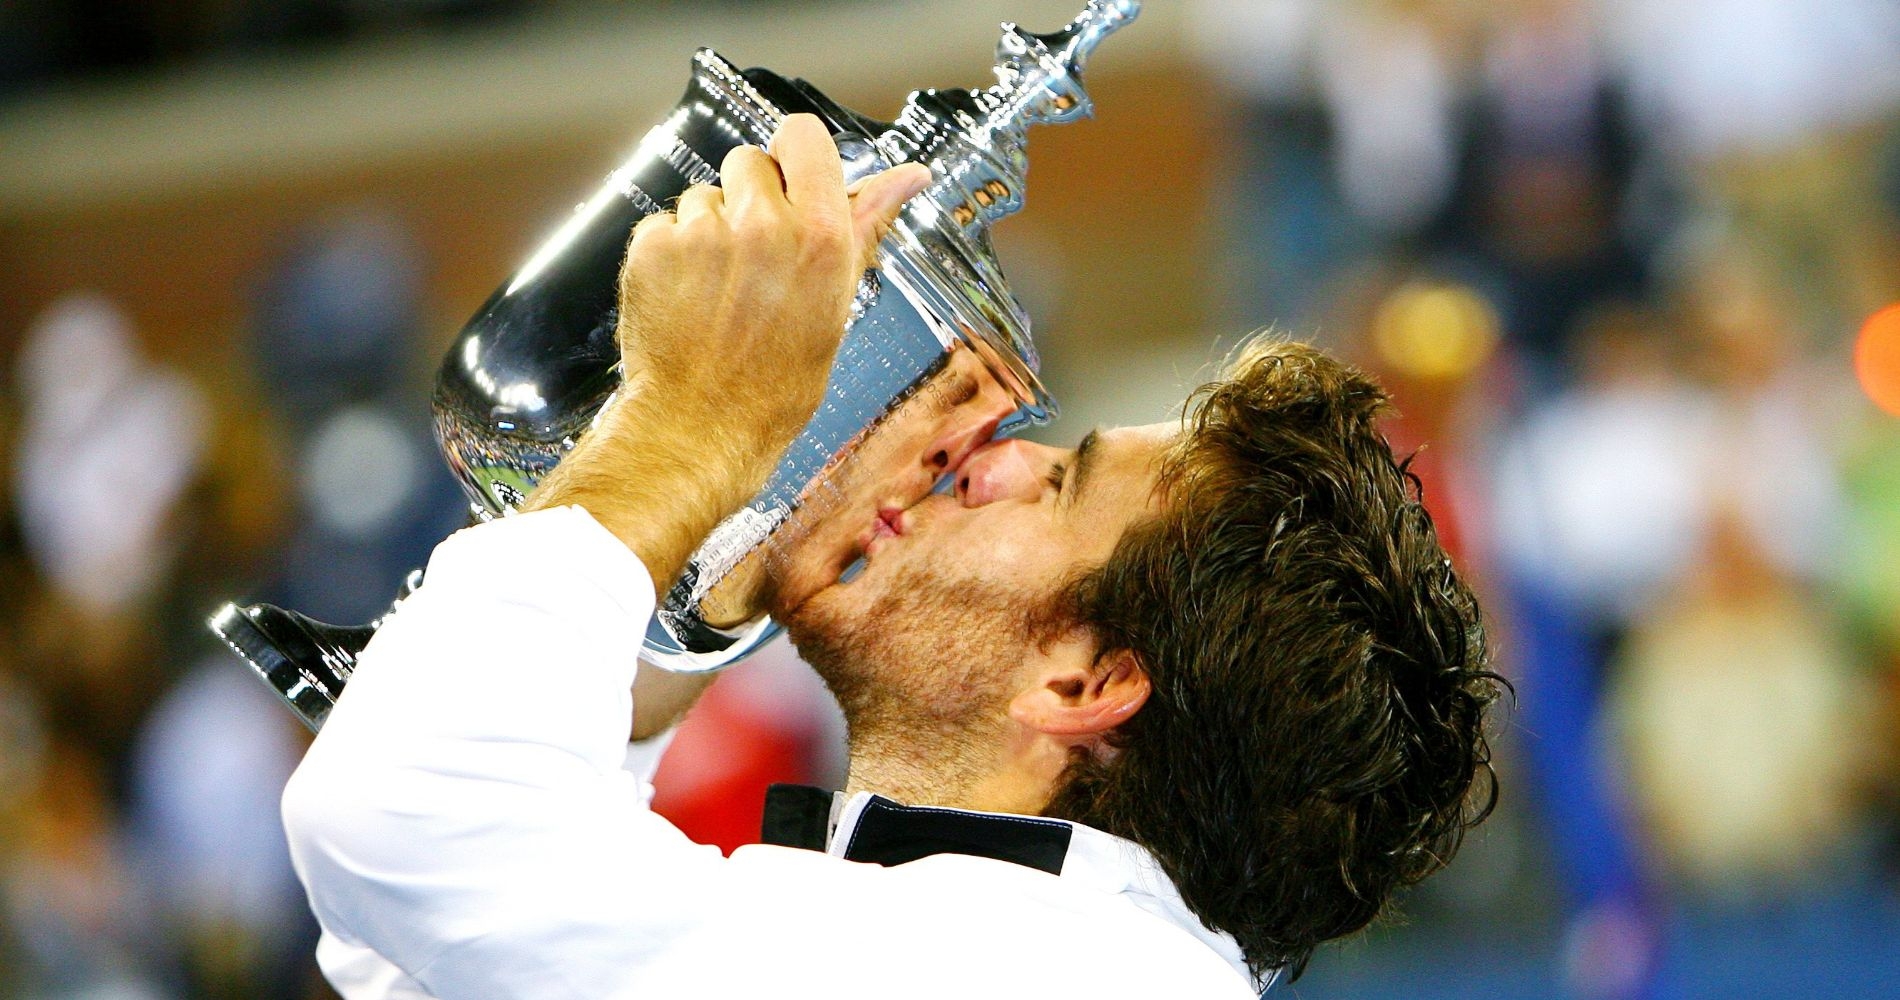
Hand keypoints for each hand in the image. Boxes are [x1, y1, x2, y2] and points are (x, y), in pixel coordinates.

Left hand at [617, 114, 930, 468]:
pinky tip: (686, 297)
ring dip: (709, 229)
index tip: (790, 181)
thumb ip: (865, 225)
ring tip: (719, 290)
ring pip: (704, 195)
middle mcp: (763, 225)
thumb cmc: (775, 382)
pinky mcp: (653, 247)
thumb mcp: (837, 304)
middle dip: (750, 198)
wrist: (701, 429)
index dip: (794, 156)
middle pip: (749, 161)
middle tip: (753, 258)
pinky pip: (664, 223)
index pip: (803, 136)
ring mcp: (702, 233)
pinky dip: (671, 253)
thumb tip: (910, 177)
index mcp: (821, 236)